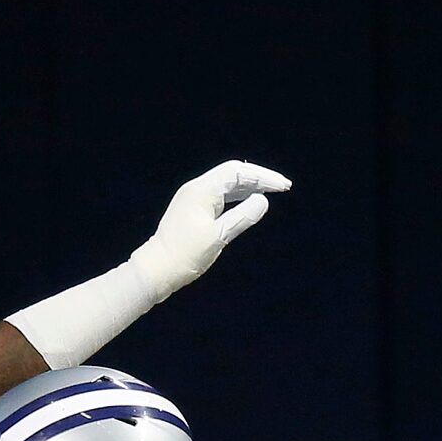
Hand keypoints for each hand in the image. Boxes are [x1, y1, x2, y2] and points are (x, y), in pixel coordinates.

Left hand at [129, 161, 292, 300]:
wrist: (157, 268)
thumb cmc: (186, 255)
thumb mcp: (218, 237)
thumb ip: (243, 217)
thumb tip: (264, 201)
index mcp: (202, 190)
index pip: (238, 172)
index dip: (263, 177)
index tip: (284, 187)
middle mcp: (197, 188)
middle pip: (233, 173)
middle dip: (260, 178)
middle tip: (284, 187)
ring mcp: (194, 197)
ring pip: (227, 184)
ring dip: (251, 186)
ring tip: (273, 192)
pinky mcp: (194, 208)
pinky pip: (220, 195)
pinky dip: (239, 195)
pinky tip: (250, 200)